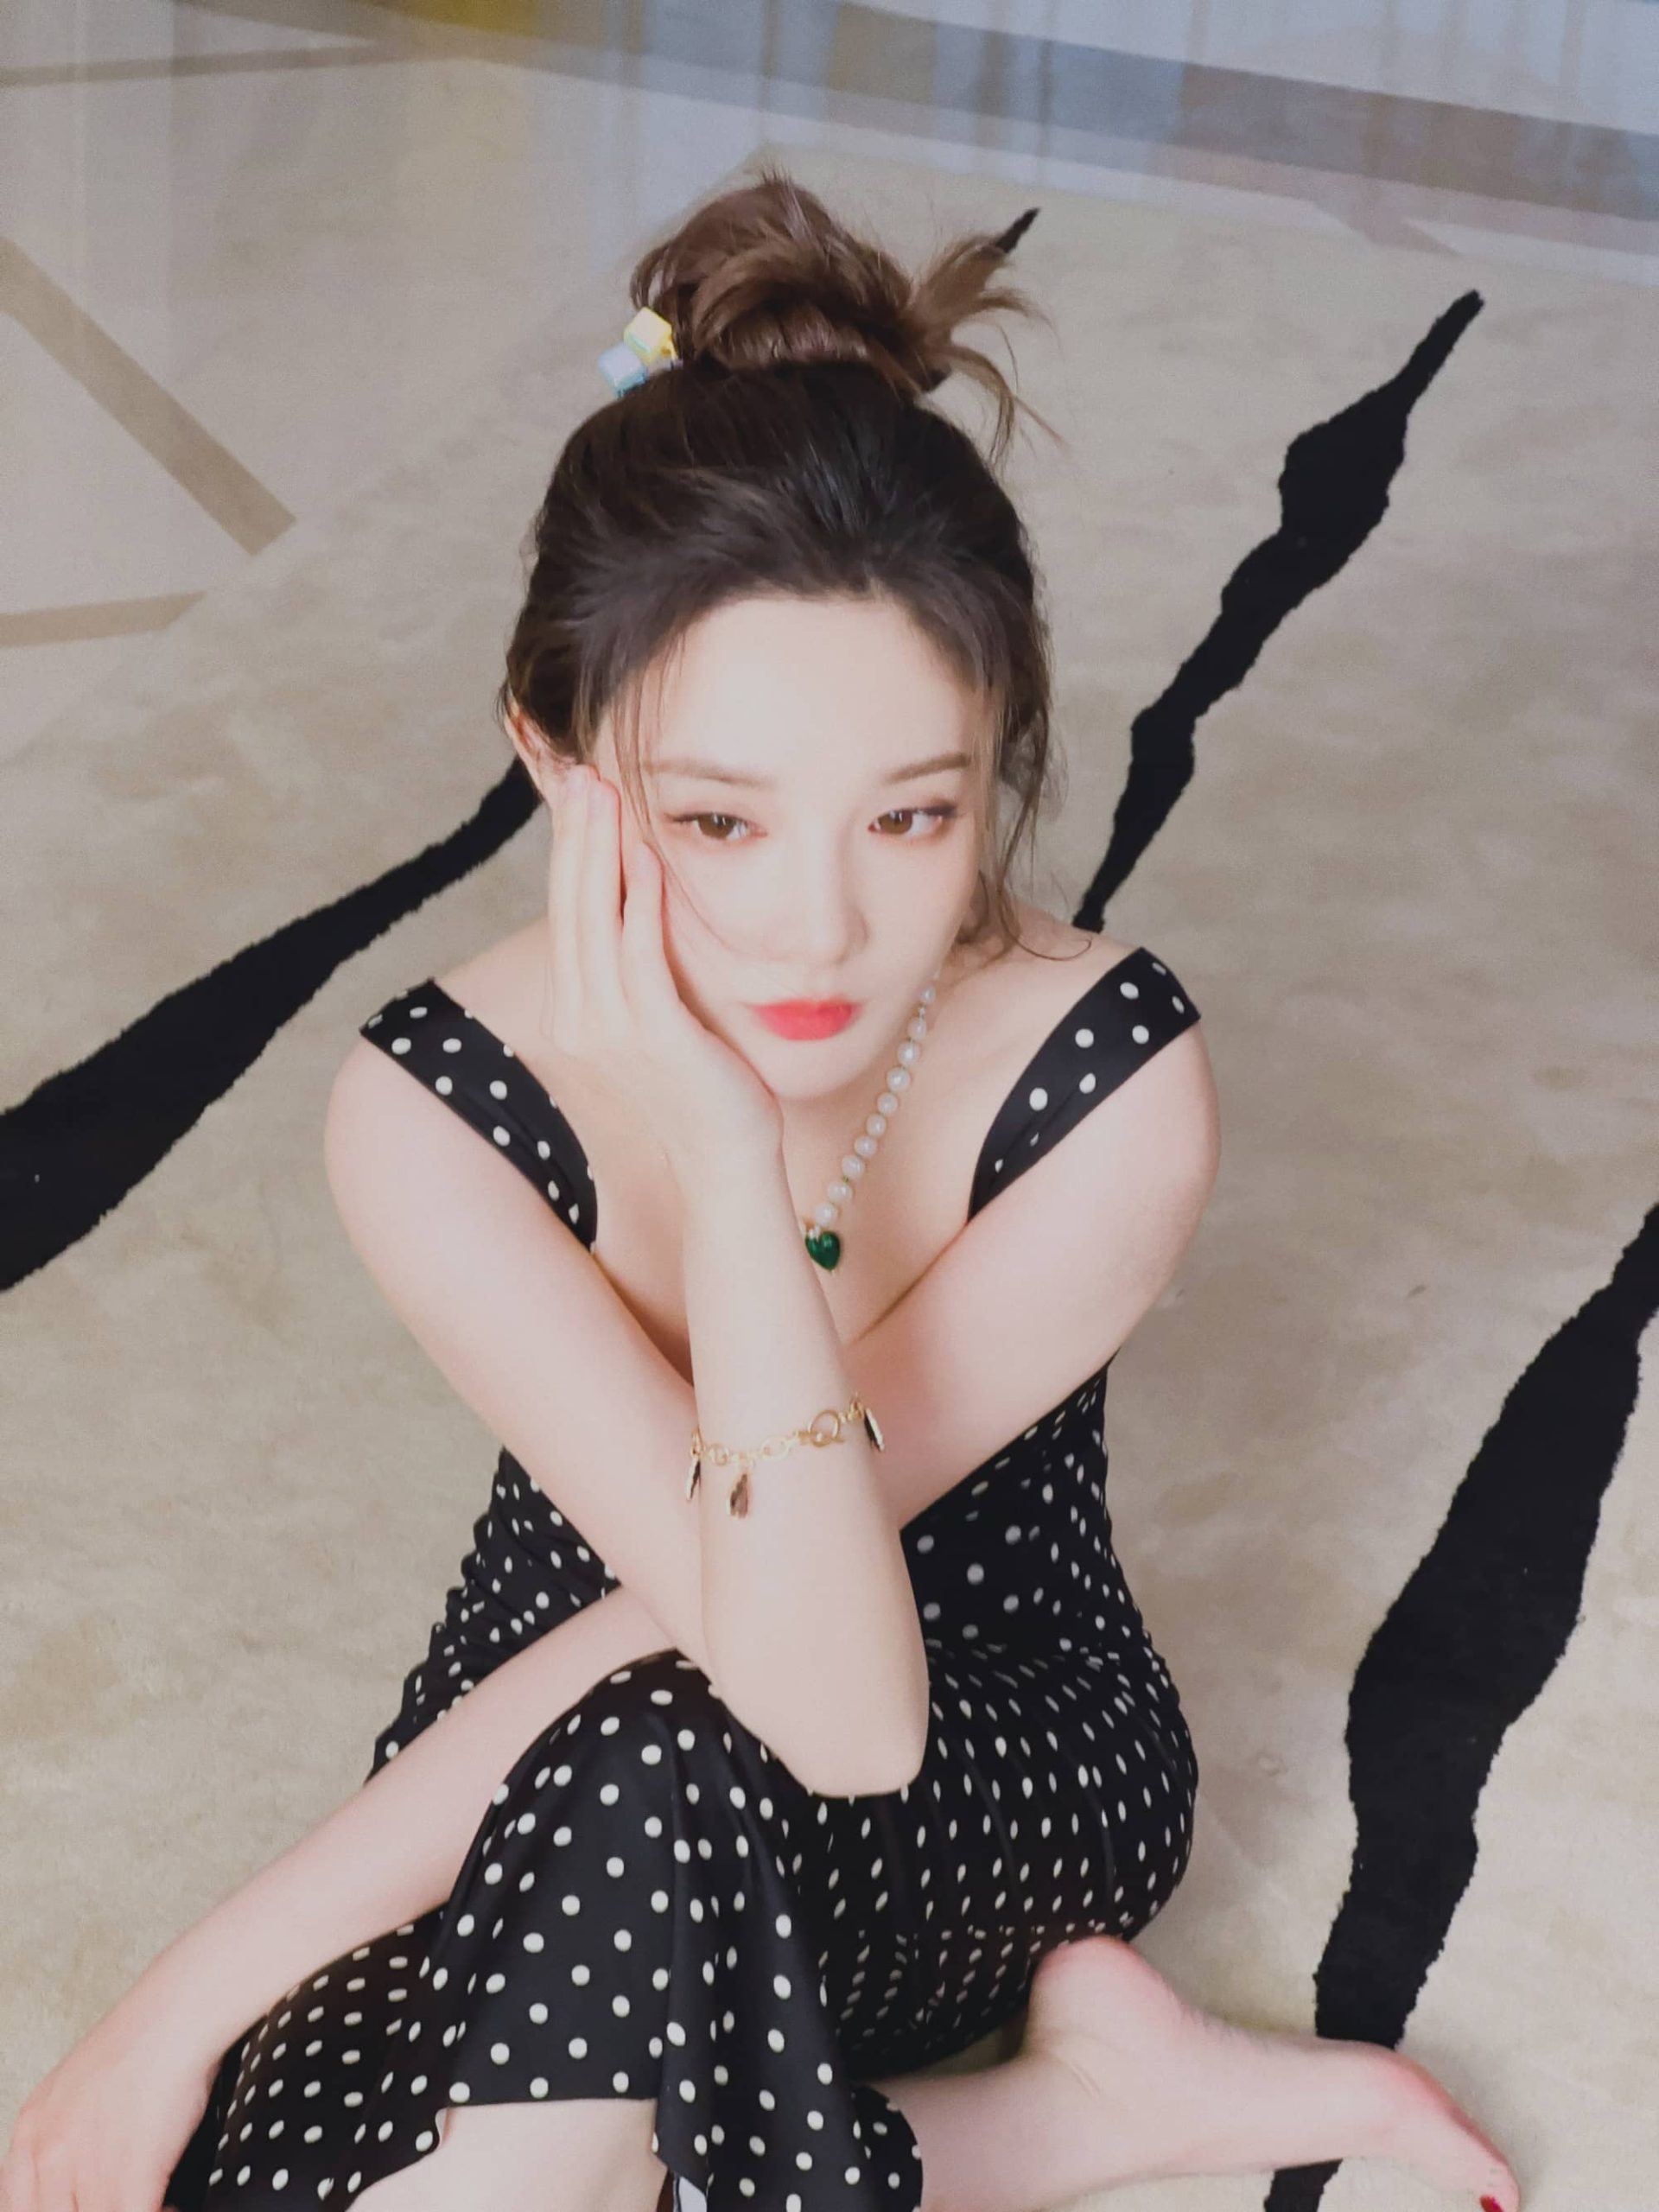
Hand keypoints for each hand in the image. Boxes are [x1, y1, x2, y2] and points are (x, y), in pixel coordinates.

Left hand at [0, 1977, 220, 2211]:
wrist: (179, 2014)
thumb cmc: (144, 2039)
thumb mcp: (78, 2083)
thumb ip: (65, 2131)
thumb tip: (77, 2166)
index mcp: (31, 2130)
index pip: (18, 2205)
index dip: (54, 2210)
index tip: (82, 2203)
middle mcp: (47, 2153)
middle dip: (93, 2210)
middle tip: (120, 2200)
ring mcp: (83, 2168)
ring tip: (155, 2201)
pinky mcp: (127, 2176)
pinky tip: (172, 2204)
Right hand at [540, 762, 783, 1182]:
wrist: (725, 1161)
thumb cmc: (705, 1087)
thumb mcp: (661, 1018)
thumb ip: (642, 966)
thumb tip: (645, 899)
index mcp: (576, 1010)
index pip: (568, 913)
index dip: (570, 850)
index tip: (578, 792)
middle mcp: (579, 1018)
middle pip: (569, 907)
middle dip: (574, 835)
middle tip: (582, 771)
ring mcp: (610, 1031)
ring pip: (595, 922)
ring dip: (600, 853)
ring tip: (606, 793)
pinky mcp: (653, 1037)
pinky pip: (639, 957)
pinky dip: (642, 904)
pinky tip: (651, 859)